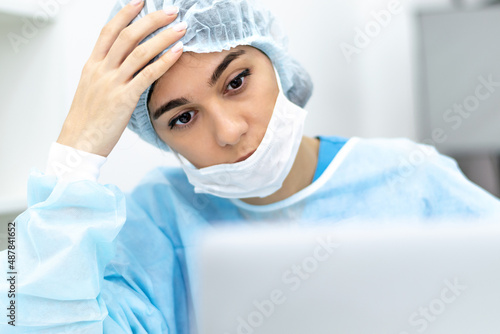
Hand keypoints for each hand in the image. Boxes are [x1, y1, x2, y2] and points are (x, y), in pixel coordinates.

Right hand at [57, 1, 184, 156]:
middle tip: (171, 11)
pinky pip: (147, 75)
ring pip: (139, 52)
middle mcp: (101, 70)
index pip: (109, 31)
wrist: (78, 143)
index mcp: (92, 65)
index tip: (141, 2)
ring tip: (181, 28)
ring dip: (163, 37)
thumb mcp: (91, 90)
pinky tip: (177, 52)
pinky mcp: (124, 99)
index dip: (126, 13)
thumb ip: (105, 73)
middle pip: (128, 35)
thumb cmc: (87, 120)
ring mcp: (112, 83)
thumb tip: (121, 64)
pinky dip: (164, 61)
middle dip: (152, 20)